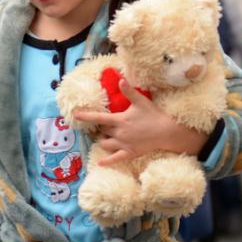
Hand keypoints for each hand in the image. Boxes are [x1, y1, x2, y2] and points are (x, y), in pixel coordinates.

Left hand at [74, 78, 208, 166]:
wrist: (166, 132)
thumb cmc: (153, 115)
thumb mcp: (141, 101)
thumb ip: (129, 91)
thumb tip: (121, 79)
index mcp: (120, 120)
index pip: (99, 118)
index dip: (86, 116)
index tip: (75, 115)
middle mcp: (119, 133)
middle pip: (103, 131)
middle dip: (101, 128)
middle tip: (103, 125)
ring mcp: (124, 144)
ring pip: (106, 144)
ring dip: (103, 140)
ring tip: (104, 137)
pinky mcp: (130, 153)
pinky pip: (115, 159)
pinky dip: (107, 161)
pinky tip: (100, 163)